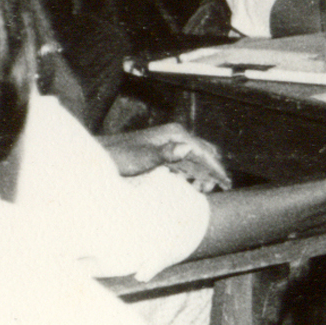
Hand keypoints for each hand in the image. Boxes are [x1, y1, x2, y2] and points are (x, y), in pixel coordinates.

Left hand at [99, 124, 231, 191]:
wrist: (98, 156)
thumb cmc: (119, 157)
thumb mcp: (142, 158)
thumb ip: (165, 154)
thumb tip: (187, 149)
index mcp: (175, 135)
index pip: (204, 152)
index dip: (217, 168)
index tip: (227, 182)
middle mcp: (175, 137)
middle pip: (204, 153)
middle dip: (213, 171)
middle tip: (220, 188)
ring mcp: (169, 144)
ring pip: (196, 159)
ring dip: (203, 173)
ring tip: (205, 189)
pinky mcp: (162, 153)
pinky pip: (185, 163)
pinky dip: (192, 173)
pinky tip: (191, 184)